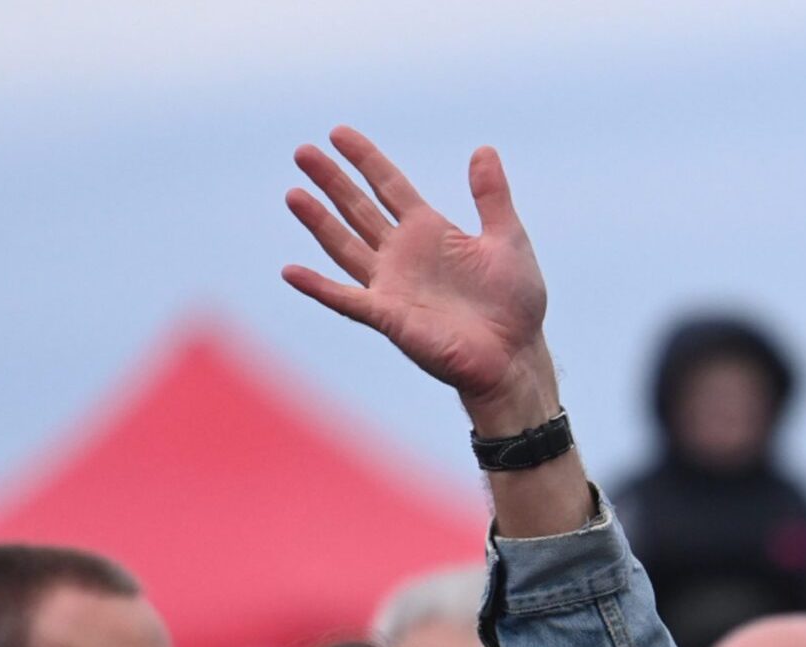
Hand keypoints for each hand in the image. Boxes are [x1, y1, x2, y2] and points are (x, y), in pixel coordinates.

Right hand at [283, 127, 551, 414]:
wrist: (515, 355)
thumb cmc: (514, 303)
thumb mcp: (508, 239)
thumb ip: (492, 196)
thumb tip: (483, 149)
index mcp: (429, 231)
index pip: (389, 186)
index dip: (365, 159)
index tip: (338, 133)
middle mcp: (403, 254)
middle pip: (358, 209)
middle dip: (332, 181)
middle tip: (303, 152)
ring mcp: (392, 285)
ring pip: (345, 245)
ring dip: (319, 222)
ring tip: (294, 194)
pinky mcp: (388, 317)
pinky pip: (346, 299)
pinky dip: (318, 287)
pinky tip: (291, 271)